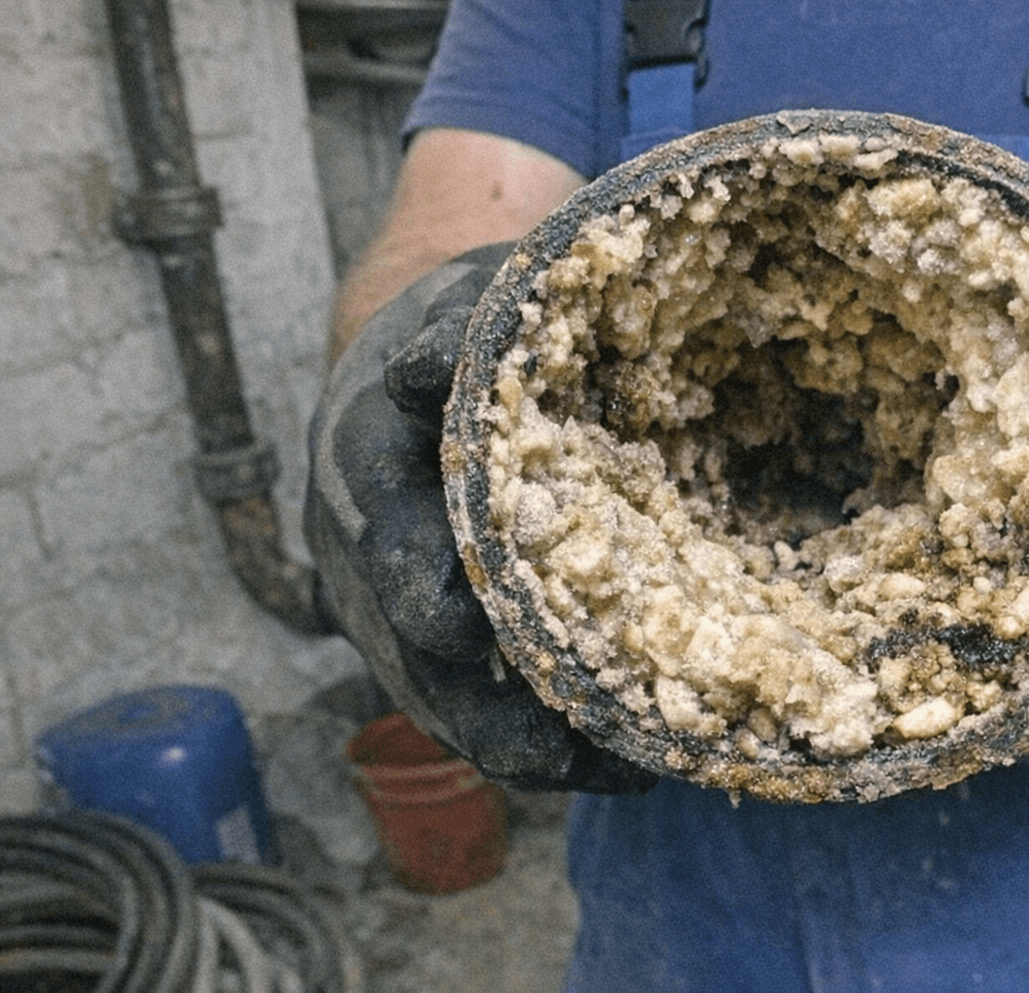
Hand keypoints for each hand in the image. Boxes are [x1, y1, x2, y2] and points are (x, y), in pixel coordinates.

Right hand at [304, 243, 655, 793]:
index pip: (378, 530)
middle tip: (545, 745)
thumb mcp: (462, 313)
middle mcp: (363, 547)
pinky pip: (467, 703)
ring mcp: (391, 602)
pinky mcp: (428, 636)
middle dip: (472, 697)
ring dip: (509, 741)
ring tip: (598, 775)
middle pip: (405, 641)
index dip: (411, 579)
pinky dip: (528, 740)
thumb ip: (452, 340)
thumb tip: (422, 372)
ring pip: (436, 692)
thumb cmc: (463, 335)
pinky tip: (605, 765)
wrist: (419, 366)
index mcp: (364, 464)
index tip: (456, 623)